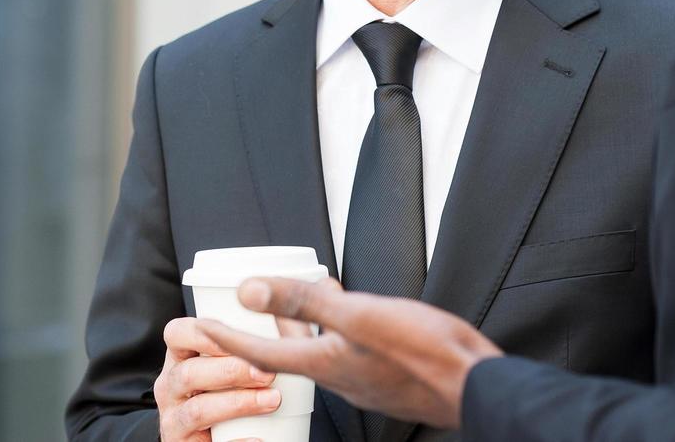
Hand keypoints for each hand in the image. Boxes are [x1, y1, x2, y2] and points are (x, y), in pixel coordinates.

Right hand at [154, 317, 281, 440]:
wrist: (210, 437)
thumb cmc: (224, 392)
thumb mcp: (224, 365)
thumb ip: (246, 344)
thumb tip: (288, 319)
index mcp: (179, 359)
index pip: (177, 334)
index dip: (204, 333)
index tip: (238, 337)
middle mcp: (169, 387)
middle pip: (189, 373)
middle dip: (231, 371)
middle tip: (267, 373)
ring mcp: (173, 420)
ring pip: (197, 409)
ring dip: (237, 403)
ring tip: (272, 400)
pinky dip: (237, 441)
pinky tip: (260, 437)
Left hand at [198, 277, 502, 428]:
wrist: (476, 384)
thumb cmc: (425, 352)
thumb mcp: (360, 315)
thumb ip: (305, 302)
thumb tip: (250, 290)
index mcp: (325, 363)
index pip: (260, 352)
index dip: (227, 337)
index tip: (198, 327)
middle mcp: (339, 375)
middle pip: (288, 351)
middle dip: (265, 327)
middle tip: (244, 307)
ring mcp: (363, 379)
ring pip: (320, 348)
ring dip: (304, 323)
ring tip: (299, 293)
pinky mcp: (385, 375)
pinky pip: (346, 349)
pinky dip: (335, 328)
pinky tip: (349, 312)